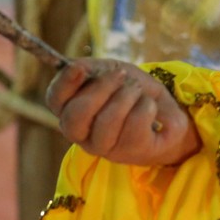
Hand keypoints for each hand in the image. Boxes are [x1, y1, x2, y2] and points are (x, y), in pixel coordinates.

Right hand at [45, 59, 200, 166]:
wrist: (164, 113)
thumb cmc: (130, 91)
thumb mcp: (111, 72)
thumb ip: (91, 68)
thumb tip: (75, 66)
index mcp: (70, 111)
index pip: (55, 100)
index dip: (65, 83)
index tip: (80, 67)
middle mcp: (82, 134)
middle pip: (76, 115)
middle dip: (100, 89)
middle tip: (121, 75)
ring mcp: (106, 148)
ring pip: (107, 121)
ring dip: (126, 97)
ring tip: (137, 90)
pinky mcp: (132, 152)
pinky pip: (135, 125)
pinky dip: (146, 107)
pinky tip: (150, 106)